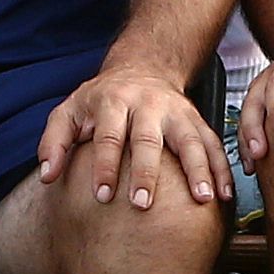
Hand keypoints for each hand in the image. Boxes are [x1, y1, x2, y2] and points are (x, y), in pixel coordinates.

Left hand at [37, 66, 222, 212]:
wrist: (142, 68)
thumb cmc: (100, 100)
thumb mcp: (69, 111)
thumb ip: (54, 142)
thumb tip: (48, 176)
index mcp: (113, 101)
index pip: (109, 136)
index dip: (105, 165)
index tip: (103, 196)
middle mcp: (147, 104)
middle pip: (148, 139)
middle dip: (147, 172)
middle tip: (143, 205)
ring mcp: (177, 111)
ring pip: (190, 139)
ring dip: (198, 170)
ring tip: (204, 199)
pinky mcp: (196, 119)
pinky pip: (213, 143)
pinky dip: (222, 168)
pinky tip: (226, 195)